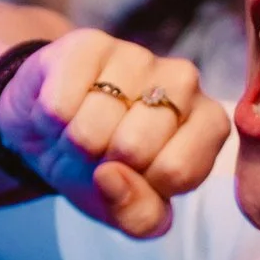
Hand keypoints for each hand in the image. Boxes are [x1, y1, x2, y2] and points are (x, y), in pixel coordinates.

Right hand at [0, 31, 229, 237]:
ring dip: (73, 144)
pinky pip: (60, 105)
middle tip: (100, 154)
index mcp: (209, 125)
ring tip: (79, 133)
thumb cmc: (103, 170)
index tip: (132, 175)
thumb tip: (111, 176)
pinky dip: (49, 123)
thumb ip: (140, 216)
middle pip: (134, 148)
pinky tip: (61, 112)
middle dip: (103, 164)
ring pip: (93, 126)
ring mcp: (139, 56)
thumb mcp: (128, 211)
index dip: (140, 187)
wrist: (52, 129)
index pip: (178, 171)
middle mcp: (184, 82)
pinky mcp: (90, 44)